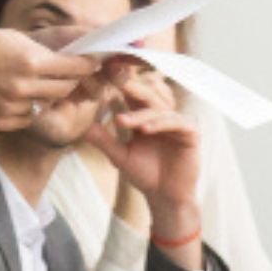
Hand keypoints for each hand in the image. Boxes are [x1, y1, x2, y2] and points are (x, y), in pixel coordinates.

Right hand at [0, 26, 100, 130]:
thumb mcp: (17, 39)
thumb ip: (45, 53)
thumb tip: (73, 60)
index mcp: (30, 61)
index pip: (73, 68)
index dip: (86, 65)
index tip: (93, 63)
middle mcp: (23, 86)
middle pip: (64, 89)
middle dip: (70, 81)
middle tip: (68, 75)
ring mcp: (12, 106)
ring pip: (47, 105)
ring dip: (47, 96)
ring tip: (32, 83)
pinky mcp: (1, 121)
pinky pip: (28, 117)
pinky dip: (28, 109)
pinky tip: (15, 96)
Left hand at [83, 64, 202, 239]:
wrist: (165, 197)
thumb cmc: (145, 175)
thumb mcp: (120, 156)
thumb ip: (104, 140)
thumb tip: (81, 127)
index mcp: (145, 117)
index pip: (132, 95)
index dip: (120, 84)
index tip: (103, 73)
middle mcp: (162, 116)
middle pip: (146, 96)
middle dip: (130, 87)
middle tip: (113, 78)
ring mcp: (177, 123)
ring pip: (158, 111)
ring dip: (140, 115)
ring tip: (122, 121)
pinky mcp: (190, 133)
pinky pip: (176, 123)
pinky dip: (160, 125)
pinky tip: (145, 130)